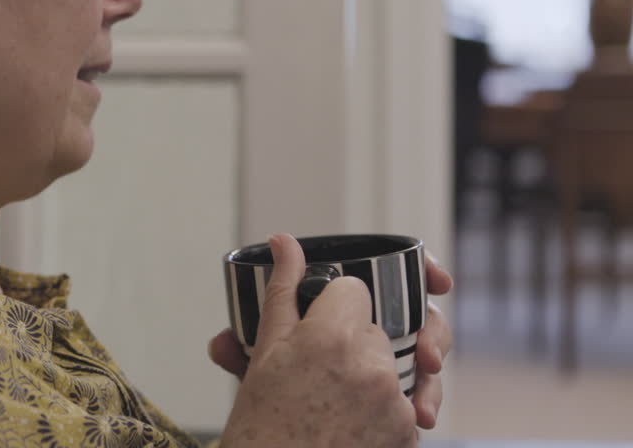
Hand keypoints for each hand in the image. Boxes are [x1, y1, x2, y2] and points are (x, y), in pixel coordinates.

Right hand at [218, 234, 417, 447]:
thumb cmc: (262, 424)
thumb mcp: (265, 353)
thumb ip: (282, 291)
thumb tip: (285, 242)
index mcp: (331, 335)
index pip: (354, 288)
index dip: (333, 304)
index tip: (317, 323)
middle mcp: (372, 364)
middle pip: (376, 327)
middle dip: (353, 342)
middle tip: (320, 370)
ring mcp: (395, 402)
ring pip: (392, 364)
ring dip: (370, 376)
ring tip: (336, 398)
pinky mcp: (409, 432)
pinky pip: (405, 403)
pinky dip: (383, 410)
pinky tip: (350, 422)